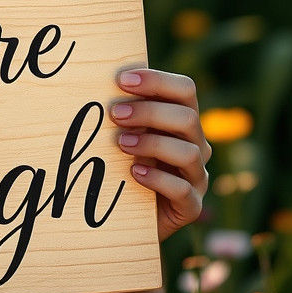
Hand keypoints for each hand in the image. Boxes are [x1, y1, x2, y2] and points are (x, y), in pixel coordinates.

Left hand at [110, 69, 210, 241]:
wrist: (128, 213)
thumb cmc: (122, 161)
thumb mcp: (123, 131)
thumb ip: (121, 109)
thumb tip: (94, 79)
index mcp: (183, 120)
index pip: (185, 90)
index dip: (157, 80)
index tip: (121, 80)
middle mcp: (197, 145)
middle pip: (188, 118)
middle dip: (149, 112)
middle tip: (115, 114)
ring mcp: (197, 177)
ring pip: (189, 153)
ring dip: (152, 144)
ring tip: (121, 143)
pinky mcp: (191, 206)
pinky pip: (183, 190)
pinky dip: (158, 179)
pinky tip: (133, 173)